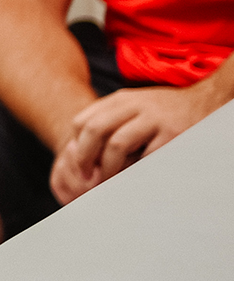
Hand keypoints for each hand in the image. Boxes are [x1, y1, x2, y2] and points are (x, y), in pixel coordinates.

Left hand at [50, 79, 226, 201]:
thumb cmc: (163, 112)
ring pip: (116, 144)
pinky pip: (146, 156)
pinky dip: (135, 170)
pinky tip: (133, 177)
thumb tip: (81, 150)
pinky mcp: (173, 135)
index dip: (76, 144)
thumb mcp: (134, 107)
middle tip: (86, 176)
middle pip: (95, 130)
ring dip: (107, 167)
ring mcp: (154, 119)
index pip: (83, 120)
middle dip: (85, 157)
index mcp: (120, 100)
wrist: (204, 102)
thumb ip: (111, 120)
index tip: (78, 163)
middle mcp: (134, 106)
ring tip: (107, 180)